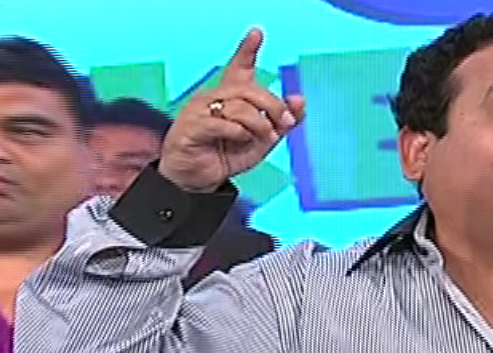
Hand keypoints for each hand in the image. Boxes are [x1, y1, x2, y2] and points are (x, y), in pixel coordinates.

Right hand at [159, 28, 305, 190]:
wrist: (199, 179)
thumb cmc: (226, 154)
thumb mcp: (263, 140)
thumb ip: (282, 121)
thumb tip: (300, 100)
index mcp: (230, 96)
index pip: (238, 67)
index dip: (248, 49)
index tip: (257, 33)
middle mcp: (214, 97)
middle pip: (248, 89)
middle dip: (273, 105)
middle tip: (286, 122)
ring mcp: (200, 110)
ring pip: (239, 106)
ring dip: (259, 124)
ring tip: (263, 138)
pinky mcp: (192, 127)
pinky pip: (222, 123)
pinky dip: (239, 132)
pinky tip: (243, 139)